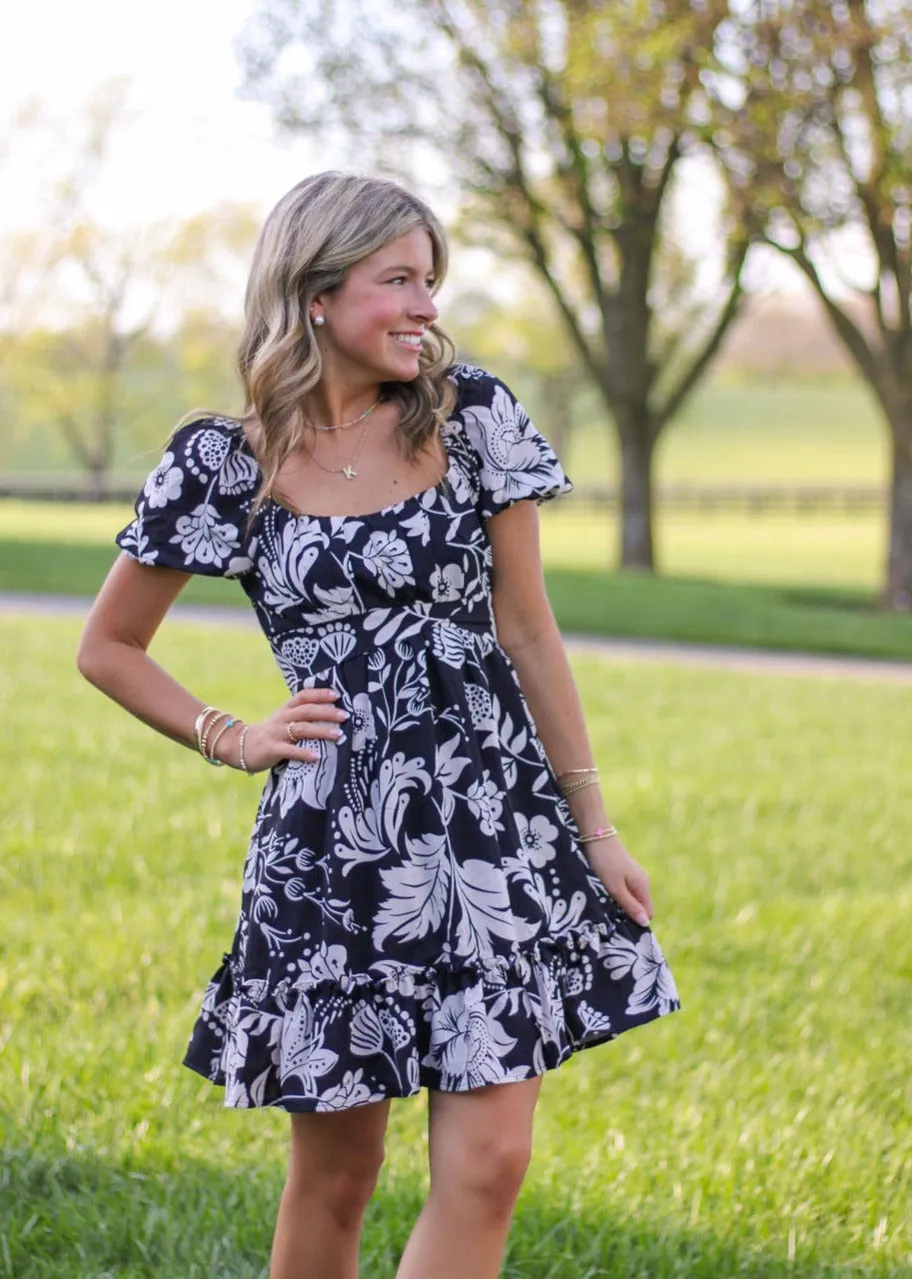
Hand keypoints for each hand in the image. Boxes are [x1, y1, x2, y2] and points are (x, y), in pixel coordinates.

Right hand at [213, 687, 347, 773]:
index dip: (320, 694)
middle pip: (306, 711)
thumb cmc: (270, 734)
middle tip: (345, 715)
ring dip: (321, 731)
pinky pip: (290, 750)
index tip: (338, 695)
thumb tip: (331, 714)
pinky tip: (316, 757)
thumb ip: (301, 716)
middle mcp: (282, 718)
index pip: (304, 696)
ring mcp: (276, 733)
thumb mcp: (284, 720)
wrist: (240, 746)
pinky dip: (304, 753)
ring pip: (301, 729)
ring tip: (338, 734)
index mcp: (286, 709)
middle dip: (327, 712)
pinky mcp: (271, 749)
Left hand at [584, 836, 653, 928]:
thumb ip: (630, 905)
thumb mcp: (615, 888)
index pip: (648, 913)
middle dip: (628, 913)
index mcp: (643, 886)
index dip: (637, 921)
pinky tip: (604, 893)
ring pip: (631, 897)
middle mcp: (642, 881)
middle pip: (640, 906)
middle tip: (611, 916)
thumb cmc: (605, 863)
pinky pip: (625, 889)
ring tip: (606, 904)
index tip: (622, 925)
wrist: (596, 835)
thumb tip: (645, 923)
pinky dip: (617, 894)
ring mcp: (633, 875)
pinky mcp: (624, 871)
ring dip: (620, 904)